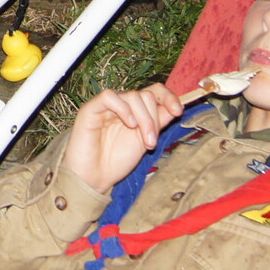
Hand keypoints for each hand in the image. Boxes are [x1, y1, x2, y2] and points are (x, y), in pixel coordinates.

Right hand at [64, 83, 183, 193]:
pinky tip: (129, 124)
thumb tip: (176, 108)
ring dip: (144, 119)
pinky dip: (123, 108)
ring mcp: (106, 106)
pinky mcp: (91, 109)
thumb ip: (158, 123)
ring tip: (144, 142)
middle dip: (154, 119)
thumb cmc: (116, 162)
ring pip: (132, 96)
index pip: (153, 92)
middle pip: (145, 95)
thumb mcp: (146, 142)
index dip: (168, 97)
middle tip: (151, 143)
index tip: (178, 112)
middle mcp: (122, 105)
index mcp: (135, 111)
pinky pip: (109, 96)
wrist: (94, 178)